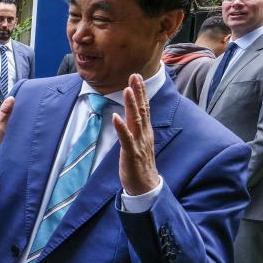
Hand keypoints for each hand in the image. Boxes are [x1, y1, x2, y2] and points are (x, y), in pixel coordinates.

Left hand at [112, 73, 160, 195]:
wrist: (146, 187)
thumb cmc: (141, 165)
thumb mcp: (140, 143)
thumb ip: (137, 129)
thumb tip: (132, 115)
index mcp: (146, 131)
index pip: (145, 107)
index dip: (141, 92)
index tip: (137, 77)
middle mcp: (144, 134)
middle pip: (142, 109)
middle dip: (138, 92)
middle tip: (135, 76)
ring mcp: (139, 143)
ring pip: (136, 120)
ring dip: (131, 104)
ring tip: (127, 90)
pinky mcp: (131, 153)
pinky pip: (126, 139)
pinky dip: (121, 127)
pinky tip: (116, 117)